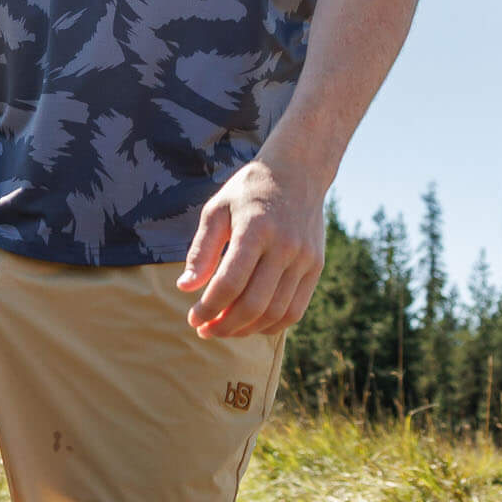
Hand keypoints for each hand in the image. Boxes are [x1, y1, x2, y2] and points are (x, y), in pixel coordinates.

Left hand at [176, 158, 325, 339]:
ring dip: (246, 330)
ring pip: (276, 313)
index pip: (230, 283)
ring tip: (223, 329)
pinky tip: (250, 325)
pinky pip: (295, 310)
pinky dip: (271, 325)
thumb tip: (185, 288)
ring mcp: (304, 258)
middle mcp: (284, 245)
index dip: (208, 308)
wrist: (298, 172)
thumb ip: (201, 250)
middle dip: (224, 325)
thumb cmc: (248, 192)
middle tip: (204, 330)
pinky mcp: (316, 266)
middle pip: (254, 304)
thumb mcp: (217, 210)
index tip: (192, 318)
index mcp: (256, 229)